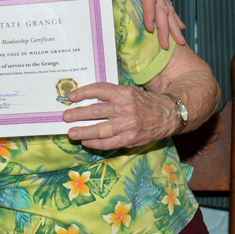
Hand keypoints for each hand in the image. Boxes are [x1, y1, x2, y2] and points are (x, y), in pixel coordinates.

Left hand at [62, 82, 177, 150]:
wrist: (169, 114)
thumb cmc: (145, 102)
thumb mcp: (130, 92)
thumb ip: (112, 95)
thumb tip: (88, 98)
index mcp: (124, 93)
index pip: (100, 89)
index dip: (84, 92)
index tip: (71, 96)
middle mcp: (126, 108)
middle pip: (96, 111)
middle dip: (78, 114)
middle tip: (65, 116)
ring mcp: (128, 125)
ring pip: (101, 129)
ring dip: (83, 131)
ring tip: (71, 132)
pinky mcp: (131, 139)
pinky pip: (109, 143)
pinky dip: (96, 143)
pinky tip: (86, 142)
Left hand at [96, 0, 185, 48]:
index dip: (150, 12)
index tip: (150, 28)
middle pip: (161, 5)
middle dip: (165, 25)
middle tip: (166, 44)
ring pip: (166, 6)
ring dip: (172, 24)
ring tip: (179, 41)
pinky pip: (164, 2)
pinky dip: (172, 15)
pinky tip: (178, 26)